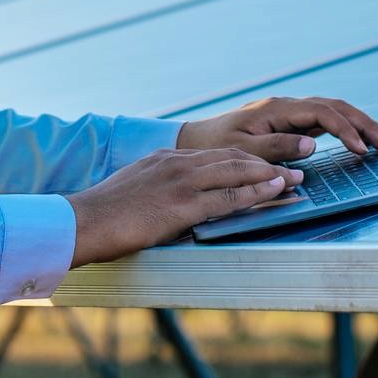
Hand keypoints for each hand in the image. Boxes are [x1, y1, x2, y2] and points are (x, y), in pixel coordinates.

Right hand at [66, 148, 305, 265]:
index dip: (246, 159)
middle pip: (233, 157)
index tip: (267, 163)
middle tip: (294, 166)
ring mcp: (181, 182)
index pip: (216, 154)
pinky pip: (228, 198)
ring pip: (237, 173)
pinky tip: (275, 192)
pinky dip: (256, 193)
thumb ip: (161, 188)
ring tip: (295, 178)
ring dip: (270, 175)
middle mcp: (178, 164)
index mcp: (166, 158)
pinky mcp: (182, 205)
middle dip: (267, 162)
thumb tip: (178, 204)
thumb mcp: (137, 187)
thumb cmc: (105, 214)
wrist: (83, 222)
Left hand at [177, 96, 377, 162]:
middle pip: (335, 107)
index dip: (346, 130)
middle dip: (364, 123)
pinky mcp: (289, 123)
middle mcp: (287, 106)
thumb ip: (275, 147)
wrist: (196, 139)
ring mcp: (290, 113)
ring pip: (333, 112)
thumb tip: (312, 146)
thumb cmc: (216, 145)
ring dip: (359, 125)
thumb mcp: (241, 150)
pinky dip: (345, 129)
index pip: (322, 113)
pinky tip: (359, 141)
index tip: (362, 150)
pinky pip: (324, 121)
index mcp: (277, 108)